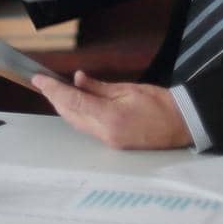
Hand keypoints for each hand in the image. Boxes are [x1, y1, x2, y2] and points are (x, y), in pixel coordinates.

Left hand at [32, 70, 190, 149]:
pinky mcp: (114, 144)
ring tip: (55, 90)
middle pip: (70, 115)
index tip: (38, 79)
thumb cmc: (161, 103)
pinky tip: (76, 103)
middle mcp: (106, 133)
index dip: (53, 89)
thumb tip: (77, 79)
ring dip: (65, 107)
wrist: (183, 125)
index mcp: (110, 117)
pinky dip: (78, 114)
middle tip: (44, 82)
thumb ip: (99, 87)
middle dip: (55, 98)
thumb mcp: (128, 89)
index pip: (72, 101)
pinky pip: (88, 128)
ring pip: (77, 123)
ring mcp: (109, 142)